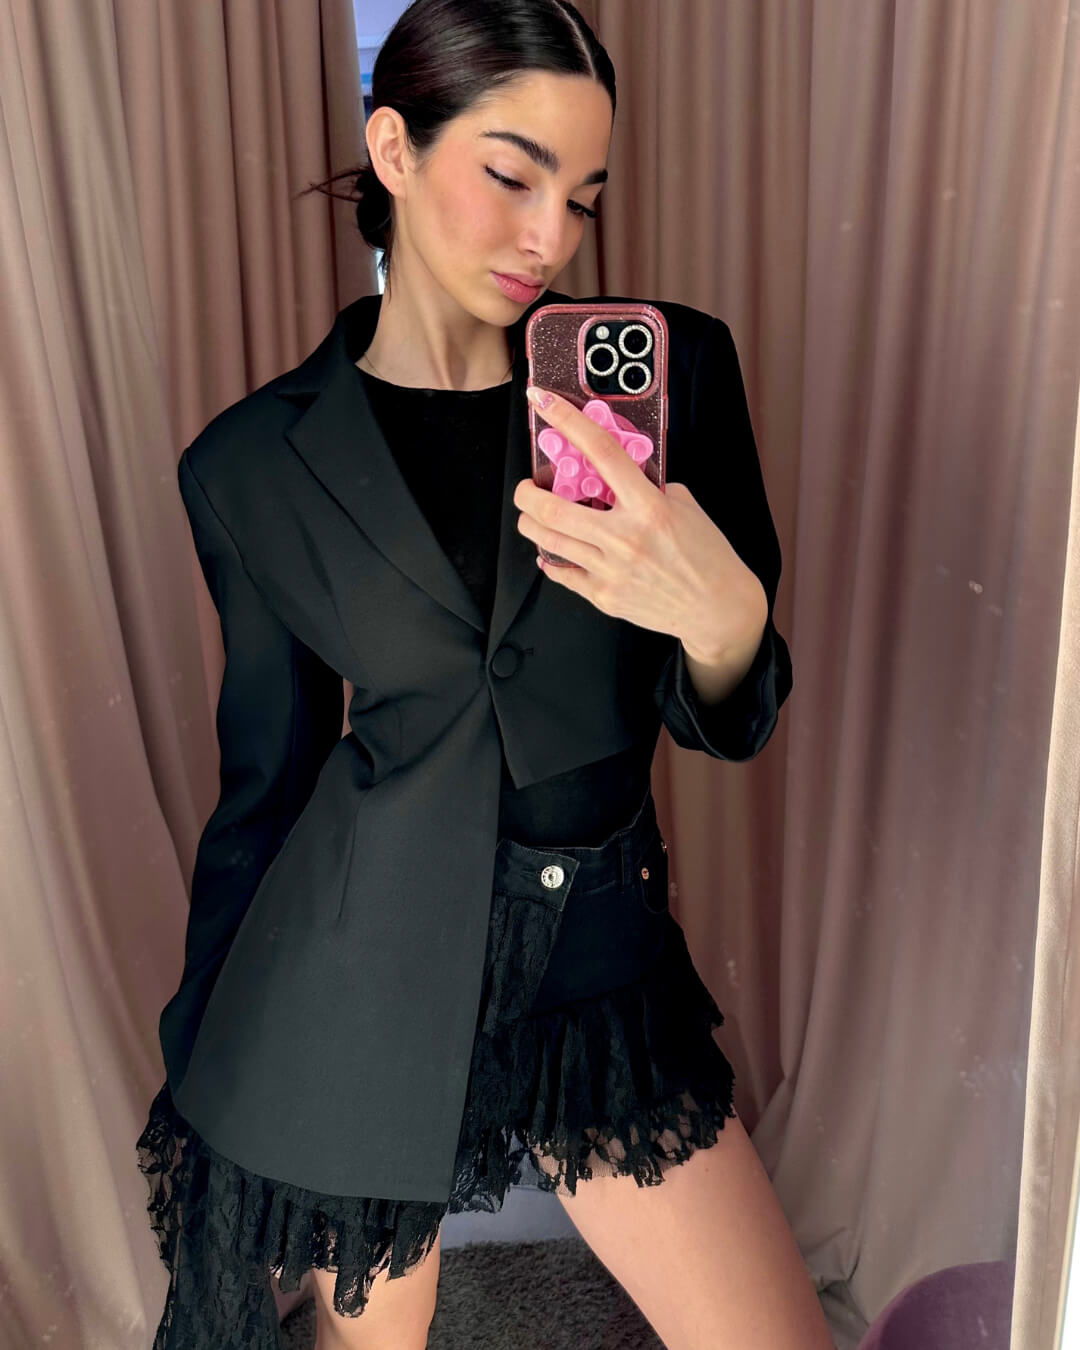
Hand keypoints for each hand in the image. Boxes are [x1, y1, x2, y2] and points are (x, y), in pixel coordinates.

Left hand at [516, 385, 766, 659]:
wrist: (718, 608)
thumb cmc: (706, 555)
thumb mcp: (684, 507)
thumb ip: (648, 488)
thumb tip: (614, 476)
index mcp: (648, 507)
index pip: (601, 452)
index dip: (568, 421)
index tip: (543, 402)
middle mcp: (625, 538)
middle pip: (552, 509)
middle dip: (526, 494)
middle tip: (525, 488)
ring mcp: (611, 570)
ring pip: (548, 541)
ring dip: (530, 524)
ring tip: (532, 516)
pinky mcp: (605, 596)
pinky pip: (563, 573)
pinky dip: (551, 559)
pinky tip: (552, 551)